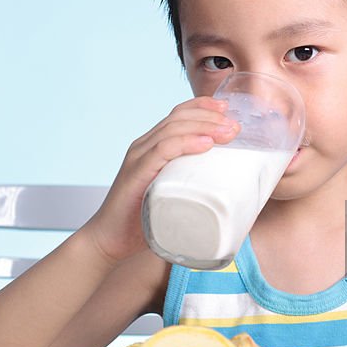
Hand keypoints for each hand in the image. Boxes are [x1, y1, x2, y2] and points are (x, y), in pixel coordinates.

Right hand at [79, 96, 240, 264]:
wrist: (110, 240)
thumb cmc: (143, 221)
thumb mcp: (174, 195)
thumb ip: (194, 188)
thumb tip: (232, 193)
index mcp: (152, 146)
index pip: (178, 114)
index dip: (203, 106)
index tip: (228, 109)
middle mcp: (143, 146)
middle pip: (179, 117)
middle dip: (211, 116)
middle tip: (236, 126)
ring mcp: (138, 158)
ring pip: (173, 129)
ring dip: (205, 126)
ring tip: (229, 133)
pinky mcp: (136, 173)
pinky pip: (162, 150)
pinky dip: (185, 143)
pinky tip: (206, 144)